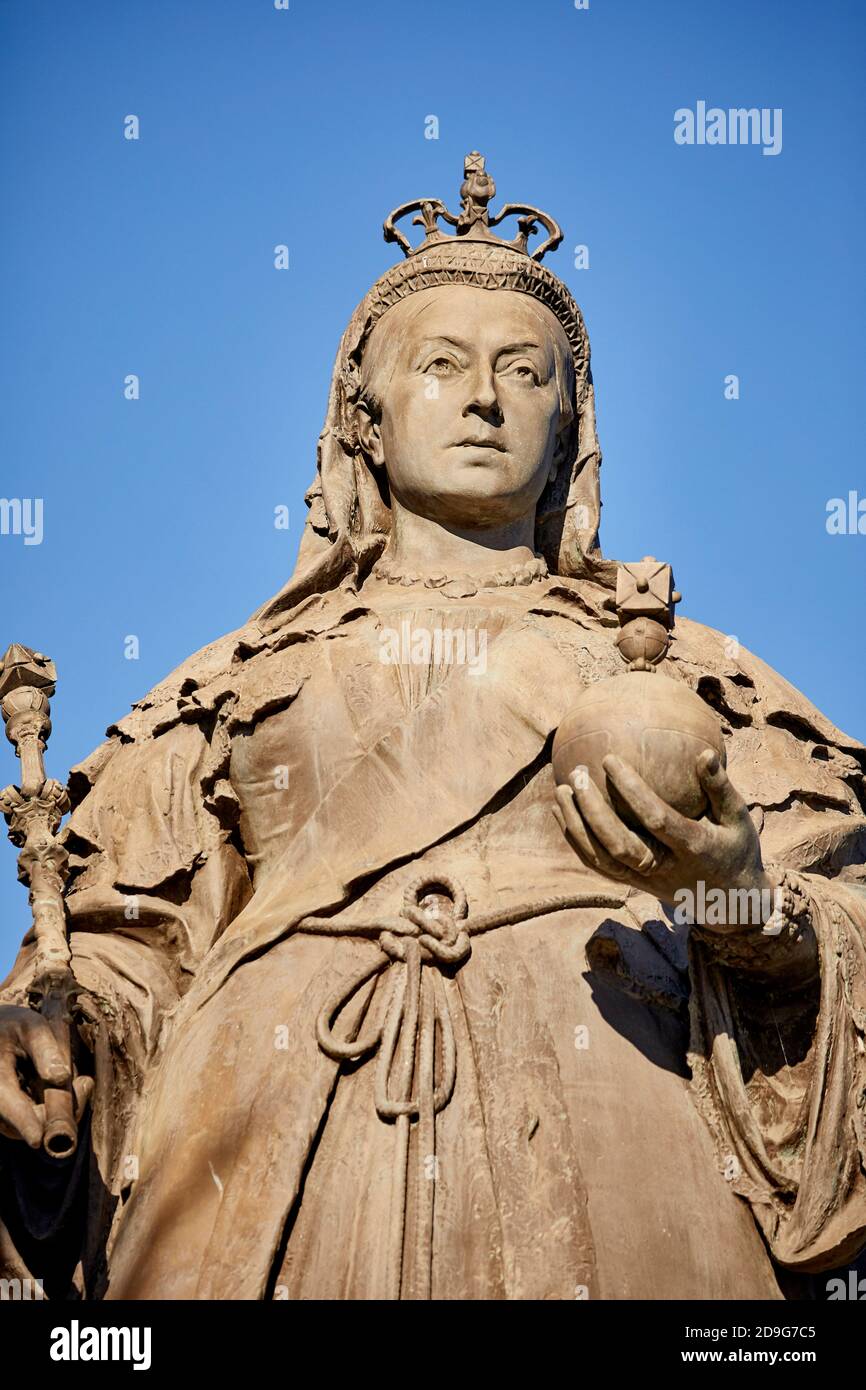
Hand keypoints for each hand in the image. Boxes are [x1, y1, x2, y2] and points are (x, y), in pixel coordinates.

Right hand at [0, 1004, 91, 1147]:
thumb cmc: (13, 1027)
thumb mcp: (30, 1027)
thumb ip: (45, 1050)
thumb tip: (62, 1077)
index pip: (7, 1105)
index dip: (23, 1122)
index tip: (36, 1140)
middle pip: (26, 1123)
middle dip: (58, 1113)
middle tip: (85, 1084)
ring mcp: (0, 1115)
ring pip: (33, 1126)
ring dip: (58, 1113)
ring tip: (80, 1082)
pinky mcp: (8, 1118)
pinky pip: (34, 1124)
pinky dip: (53, 1112)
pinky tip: (66, 1088)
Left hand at [553, 748, 773, 926]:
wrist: (730, 904)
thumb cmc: (736, 850)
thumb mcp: (739, 819)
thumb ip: (721, 788)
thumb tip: (705, 753)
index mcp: (693, 848)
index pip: (656, 819)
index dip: (631, 791)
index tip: (609, 759)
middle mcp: (664, 868)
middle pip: (619, 843)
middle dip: (593, 810)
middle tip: (577, 774)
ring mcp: (645, 880)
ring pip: (602, 858)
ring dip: (576, 825)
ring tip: (560, 790)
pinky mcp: (633, 885)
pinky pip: (598, 865)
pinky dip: (576, 840)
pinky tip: (561, 812)